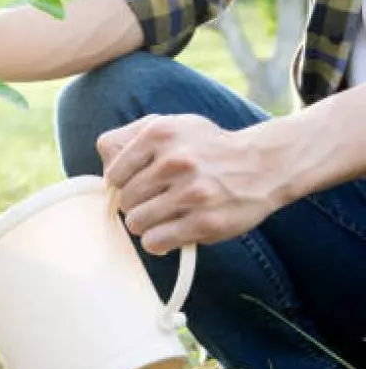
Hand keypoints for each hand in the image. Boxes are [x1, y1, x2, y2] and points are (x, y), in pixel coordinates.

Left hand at [97, 114, 292, 254]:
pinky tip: (173, 230)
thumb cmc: (206, 149)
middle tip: (159, 199)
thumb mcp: (170, 126)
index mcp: (161, 133)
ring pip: (135, 223)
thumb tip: (104, 165)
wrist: (264, 164)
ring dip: (147, 224)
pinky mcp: (204, 222)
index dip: (123, 183)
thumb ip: (129, 139)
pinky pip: (154, 242)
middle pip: (124, 200)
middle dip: (137, 204)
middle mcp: (175, 160)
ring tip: (167, 214)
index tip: (141, 182)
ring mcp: (191, 192)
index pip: (112, 173)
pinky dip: (158, 242)